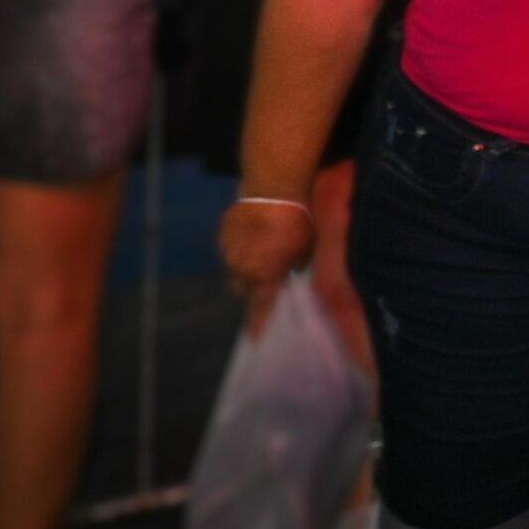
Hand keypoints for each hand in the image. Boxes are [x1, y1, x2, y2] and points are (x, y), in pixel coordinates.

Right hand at [218, 198, 316, 335]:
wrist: (274, 189)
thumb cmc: (298, 221)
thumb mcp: (305, 248)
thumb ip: (295, 265)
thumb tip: (291, 270)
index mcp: (263, 277)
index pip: (259, 308)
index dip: (257, 324)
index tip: (254, 339)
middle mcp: (241, 268)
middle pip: (242, 289)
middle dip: (252, 287)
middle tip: (266, 276)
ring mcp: (228, 250)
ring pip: (234, 268)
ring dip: (245, 265)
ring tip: (261, 249)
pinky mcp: (222, 233)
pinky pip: (229, 248)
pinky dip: (239, 247)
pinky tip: (252, 234)